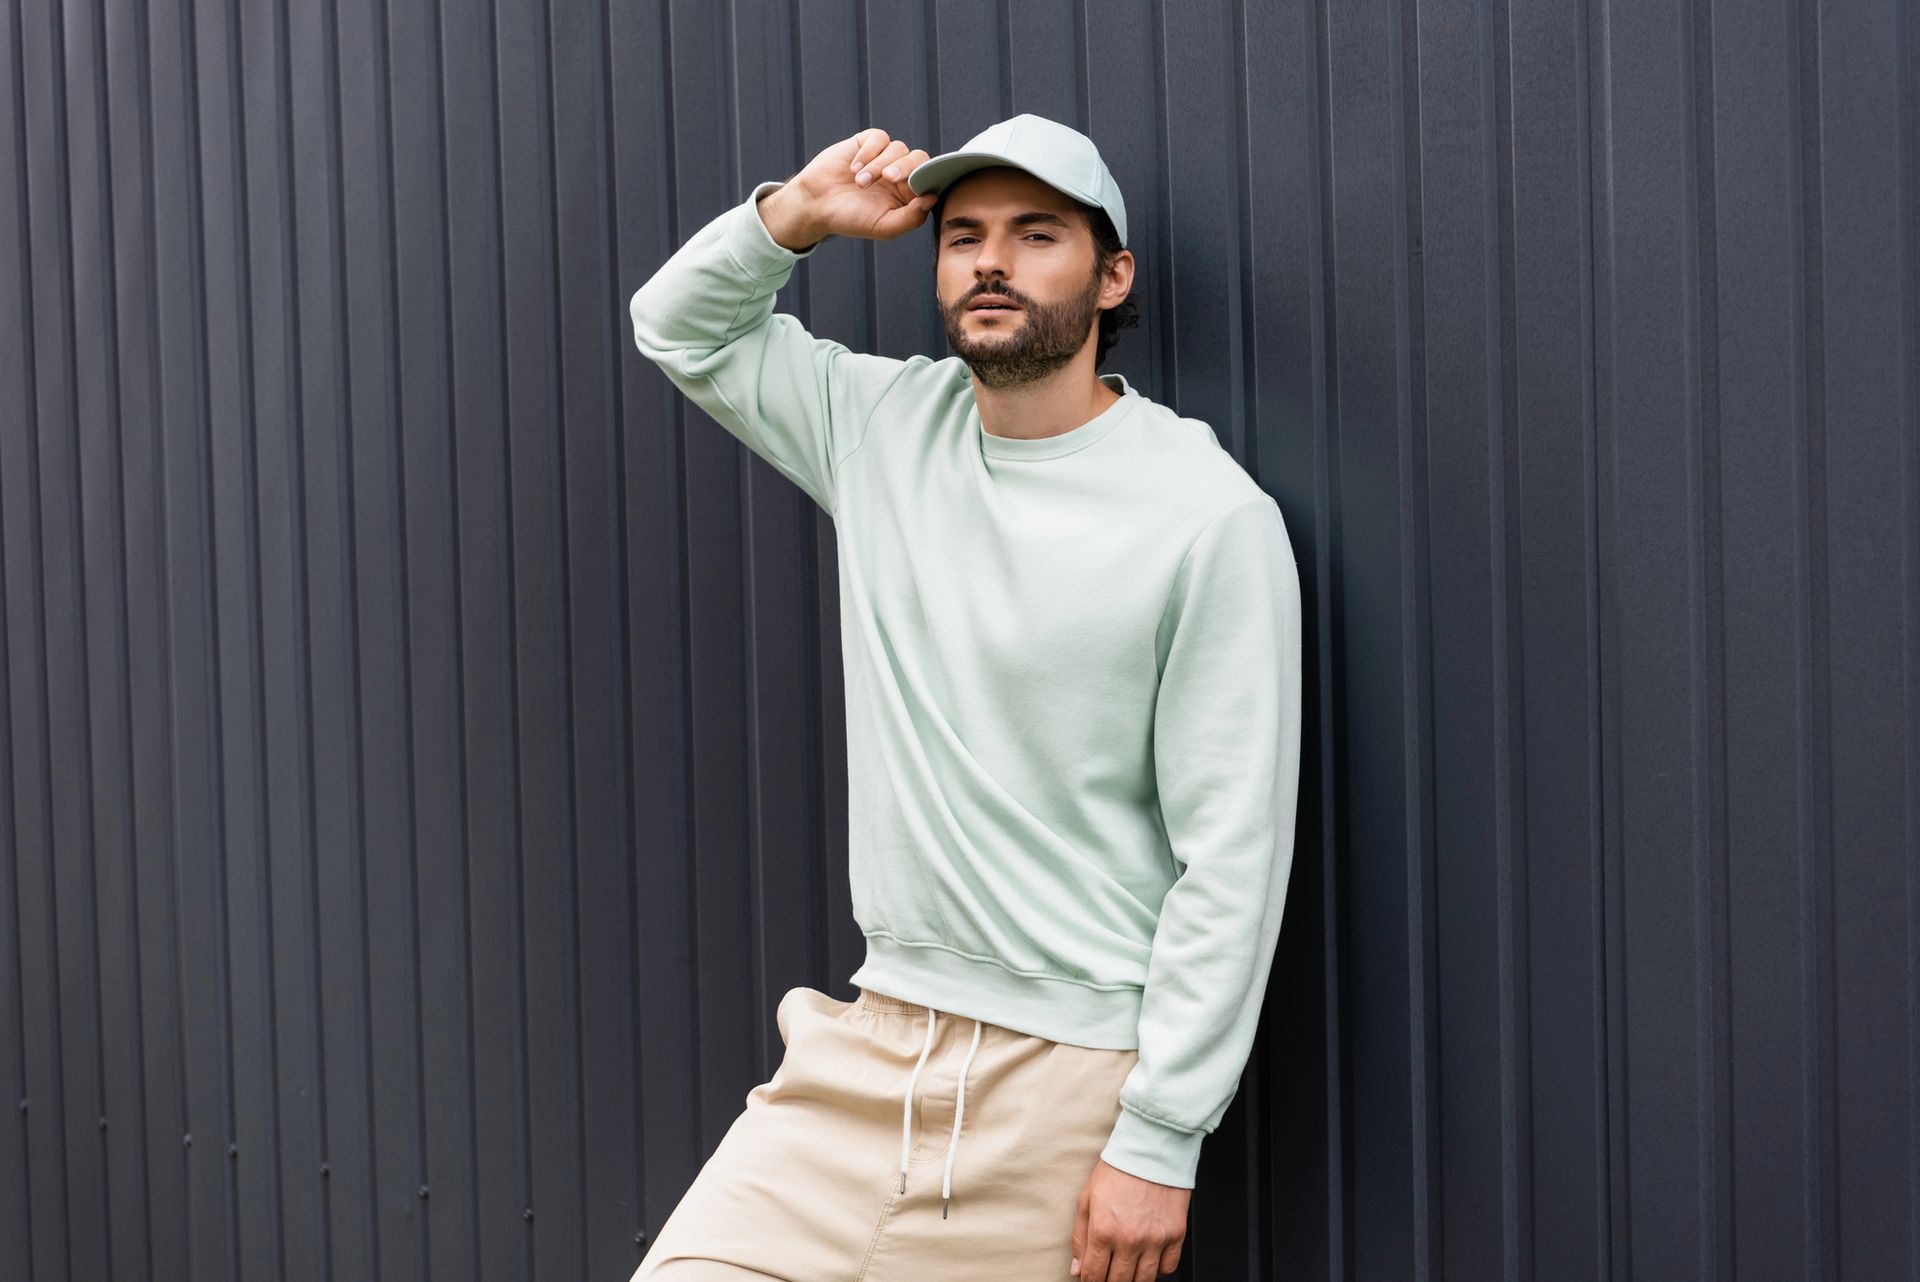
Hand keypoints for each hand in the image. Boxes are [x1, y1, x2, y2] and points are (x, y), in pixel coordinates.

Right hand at [757, 127, 937, 248]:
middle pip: (919, 158)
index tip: (911, 189)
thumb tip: (932, 198)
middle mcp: (900, 174)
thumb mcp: (884, 227)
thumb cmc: (850, 219)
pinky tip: (853, 168)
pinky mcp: (867, 143)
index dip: (925, 179)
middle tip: (888, 179)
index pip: (930, 179)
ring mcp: (884, 156)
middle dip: (905, 167)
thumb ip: (912, 218)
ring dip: (878, 165)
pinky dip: (868, 153)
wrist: (816, 204)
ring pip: (898, 148)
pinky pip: (879, 138)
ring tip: (859, 183)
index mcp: (908, 194)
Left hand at [1070, 1158, 1189, 1280]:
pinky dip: (1158, 1269)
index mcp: (1103, 1231)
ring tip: (1127, 1270)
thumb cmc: (1117, 1169)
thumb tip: (1077, 1269)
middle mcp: (1129, 1240)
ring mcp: (1155, 1239)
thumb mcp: (1086, 1199)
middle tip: (1108, 1274)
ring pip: (1143, 1280)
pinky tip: (1149, 1259)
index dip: (1089, 1281)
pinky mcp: (1175, 1235)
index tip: (1090, 1279)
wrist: (1150, 1149)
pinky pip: (1168, 1268)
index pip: (1093, 1275)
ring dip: (1133, 1279)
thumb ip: (1080, 1237)